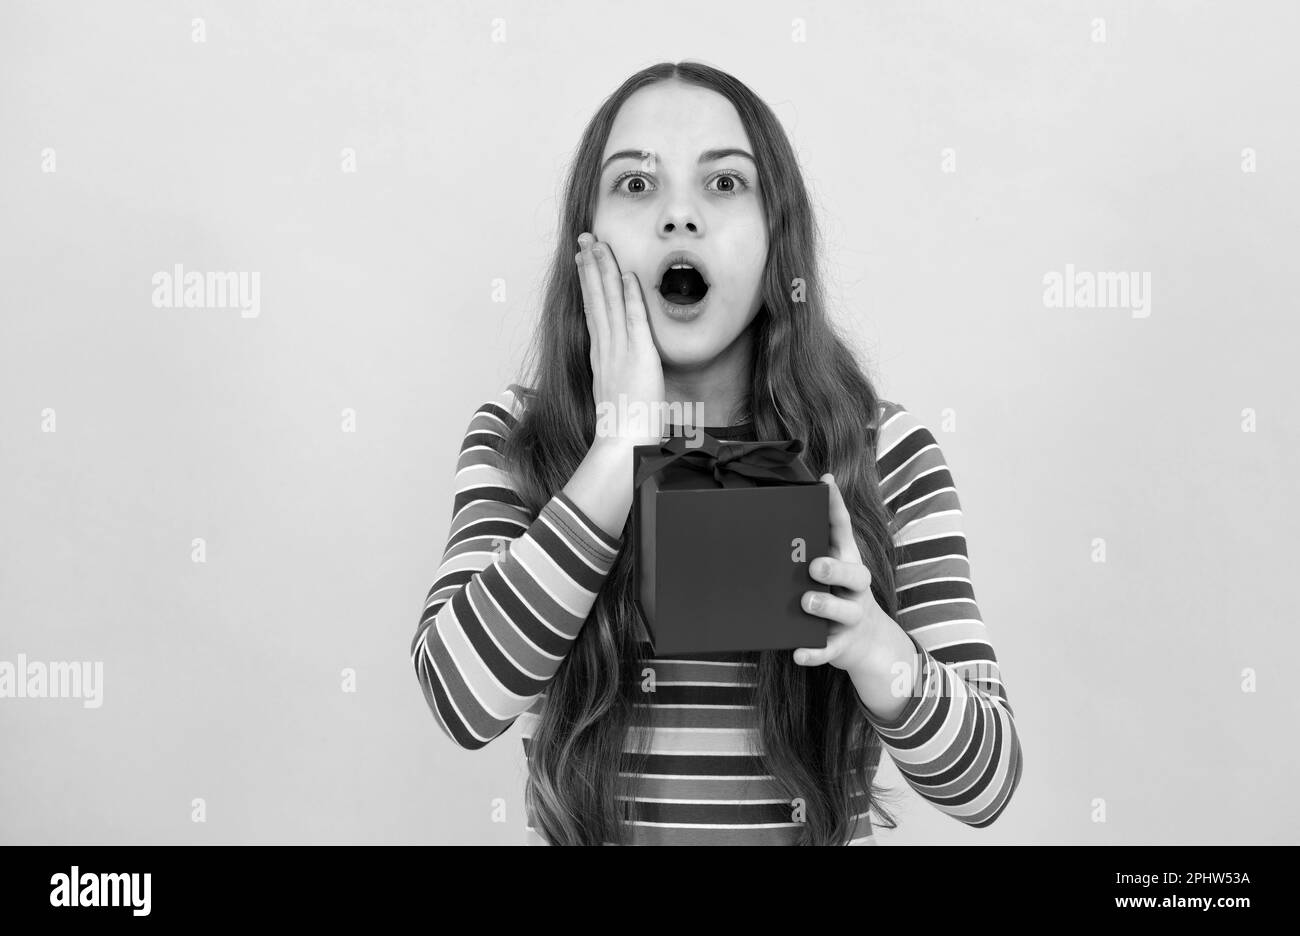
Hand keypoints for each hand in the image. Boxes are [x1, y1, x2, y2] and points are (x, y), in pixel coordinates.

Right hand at [576, 232, 665, 447]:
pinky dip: (631, 297)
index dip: (588, 283)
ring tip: (598, 245)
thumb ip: (617, 377)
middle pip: (596, 299)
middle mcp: (605, 349)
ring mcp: (620, 351)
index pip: (593, 311)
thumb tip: (618, 372)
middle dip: (590, 266)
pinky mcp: (639, 357)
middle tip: (586, 238)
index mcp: (600, 357)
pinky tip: (627, 276)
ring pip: (609, 302)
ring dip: (604, 271)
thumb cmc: (623, 427)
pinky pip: (634, 320)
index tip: (584, 261)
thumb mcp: (616, 395)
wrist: (622, 445)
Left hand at [792, 474, 894, 673]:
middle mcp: (855, 588)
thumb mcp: (830, 574)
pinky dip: (814, 652)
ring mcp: (852, 616)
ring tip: (806, 603)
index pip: (844, 531)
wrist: (868, 645)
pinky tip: (798, 652)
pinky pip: (829, 649)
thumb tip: (769, 526)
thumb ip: (810, 552)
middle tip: (813, 565)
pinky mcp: (843, 644)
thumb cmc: (836, 597)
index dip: (836, 506)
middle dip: (835, 569)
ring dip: (825, 606)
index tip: (825, 483)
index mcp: (848, 563)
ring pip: (845, 611)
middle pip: (854, 574)